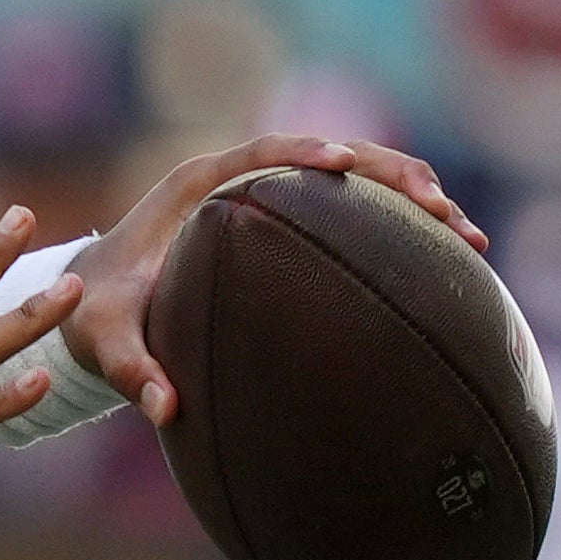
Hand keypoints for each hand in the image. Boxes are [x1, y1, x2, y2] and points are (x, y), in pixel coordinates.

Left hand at [63, 136, 485, 427]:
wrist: (94, 305)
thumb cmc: (96, 315)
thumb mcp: (103, 339)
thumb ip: (131, 368)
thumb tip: (165, 409)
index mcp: (196, 187)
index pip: (260, 151)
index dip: (305, 149)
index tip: (344, 161)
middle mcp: (239, 182)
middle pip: (330, 157)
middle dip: (391, 174)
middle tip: (439, 210)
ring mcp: (271, 200)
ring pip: (357, 183)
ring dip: (413, 201)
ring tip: (466, 239)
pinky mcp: (291, 228)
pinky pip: (356, 217)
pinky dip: (402, 232)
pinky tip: (451, 265)